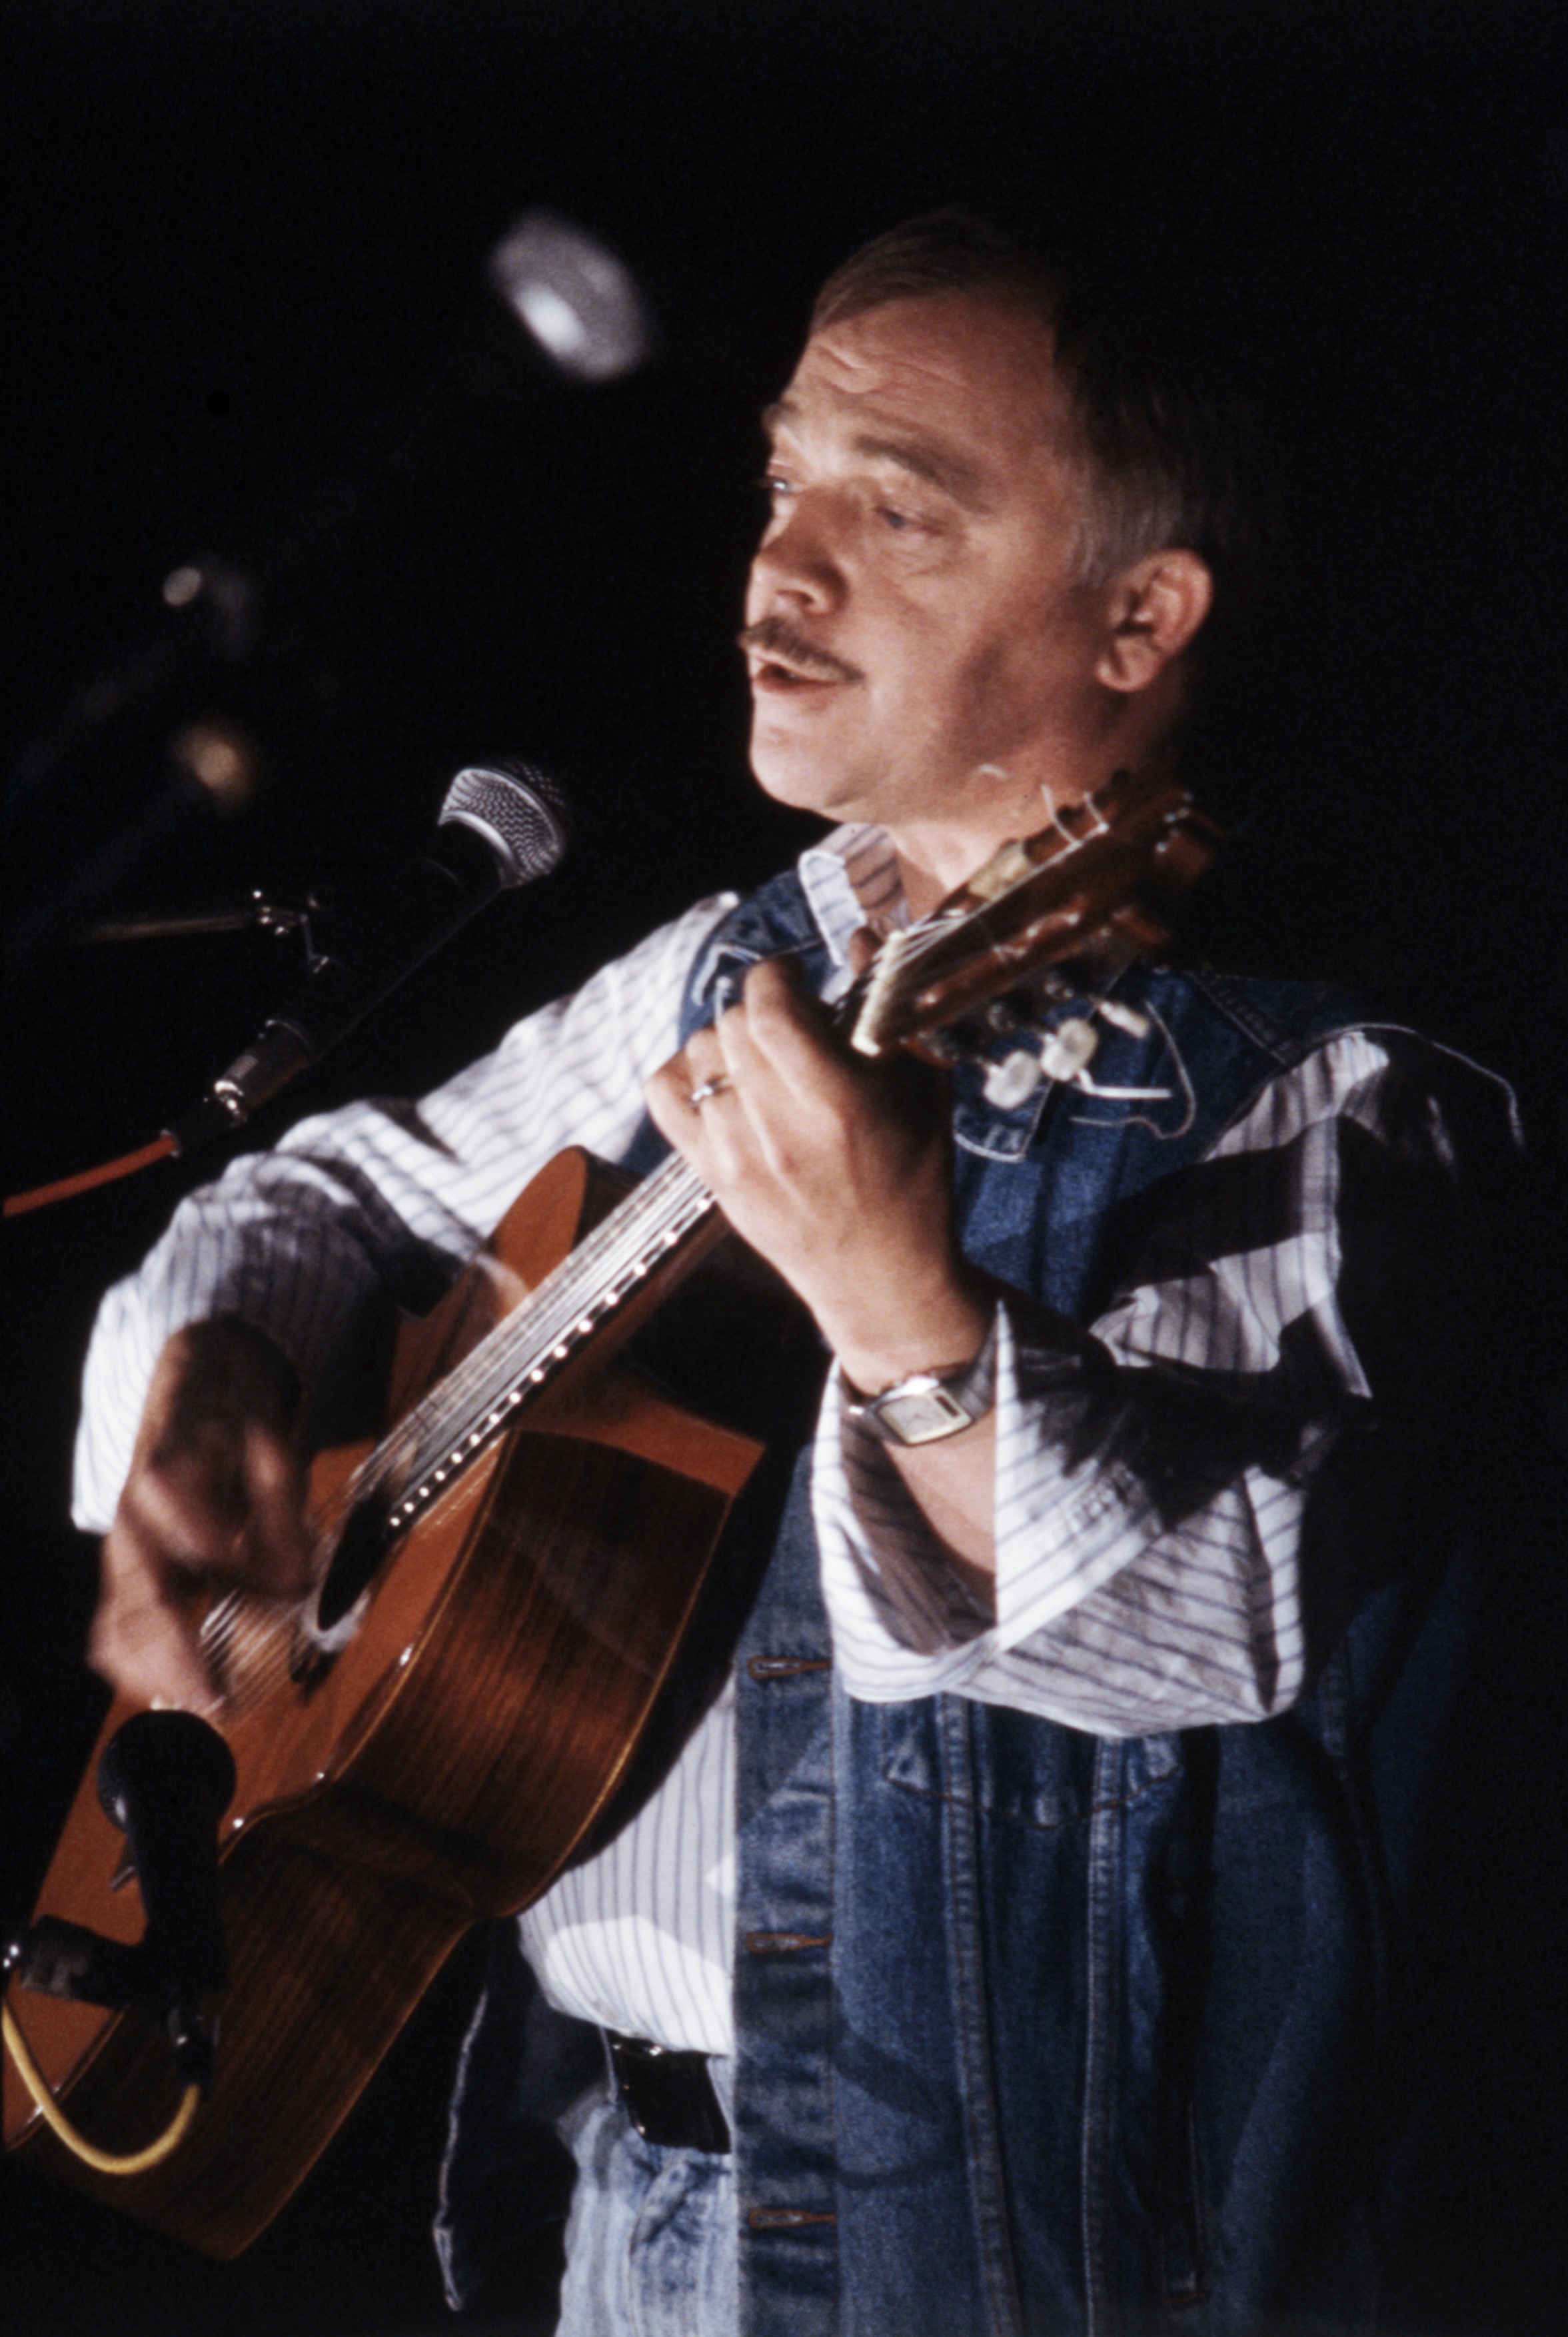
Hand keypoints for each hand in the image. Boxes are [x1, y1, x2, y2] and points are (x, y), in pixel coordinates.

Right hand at [91, 1321, 312, 1713]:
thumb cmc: (232, 1430)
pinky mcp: (124, 1581)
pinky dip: (142, 1671)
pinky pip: (114, 1637)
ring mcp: (123, 1558)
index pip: (199, 1543)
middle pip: (141, 1606)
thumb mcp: (272, 1452)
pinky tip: (184, 1687)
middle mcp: (133, 1527)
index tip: (280, 1604)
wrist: (190, 1400)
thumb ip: (282, 1516)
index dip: (240, 1578)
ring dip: (157, 1676)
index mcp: (168, 1483)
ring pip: (117, 1632)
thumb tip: (293, 1585)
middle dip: (180, 1660)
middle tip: (222, 1701)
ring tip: (208, 1704)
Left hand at [644, 955, 990, 1392]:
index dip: (776, 976)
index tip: (796, 976)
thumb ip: (893, 1012)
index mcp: (836, 1106)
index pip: (770, 1012)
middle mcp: (776, 1131)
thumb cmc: (915, 1181)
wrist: (881, 1279)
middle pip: (733, 1026)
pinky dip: (684, 1073)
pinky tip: (721, 1080)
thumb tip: (865, 936)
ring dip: (730, 1041)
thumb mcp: (924, 1092)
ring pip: (700, 1055)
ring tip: (763, 1058)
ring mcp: (735, 1157)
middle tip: (792, 1022)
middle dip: (761, 1008)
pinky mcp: (711, 1177)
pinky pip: (665, 1096)